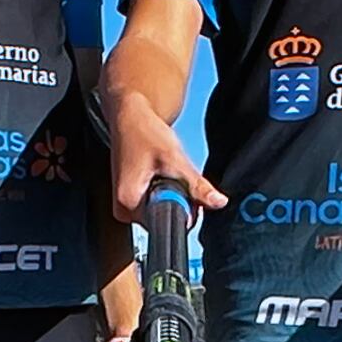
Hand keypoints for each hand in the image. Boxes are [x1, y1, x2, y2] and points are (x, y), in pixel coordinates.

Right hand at [103, 91, 220, 217]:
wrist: (130, 119)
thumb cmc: (144, 133)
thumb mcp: (174, 158)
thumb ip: (196, 185)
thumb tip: (218, 201)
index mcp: (128, 204)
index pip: (169, 222)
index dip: (186, 206)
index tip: (184, 185)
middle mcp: (124, 211)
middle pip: (166, 219)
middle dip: (180, 199)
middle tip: (172, 173)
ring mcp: (126, 208)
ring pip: (164, 212)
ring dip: (173, 194)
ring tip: (163, 170)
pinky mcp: (131, 202)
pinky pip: (157, 205)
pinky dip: (166, 192)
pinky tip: (159, 174)